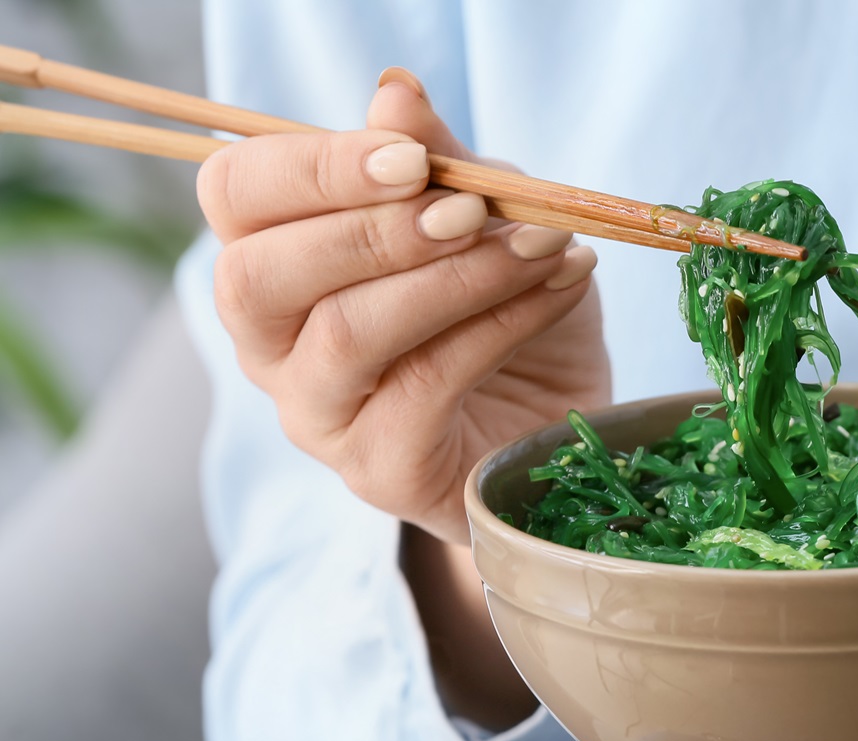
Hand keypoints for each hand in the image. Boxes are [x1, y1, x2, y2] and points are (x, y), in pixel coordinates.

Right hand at [199, 69, 610, 545]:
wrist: (561, 420)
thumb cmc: (505, 309)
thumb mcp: (483, 217)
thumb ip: (433, 160)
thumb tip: (394, 94)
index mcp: (271, 260)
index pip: (236, 196)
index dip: (315, 169)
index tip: (413, 160)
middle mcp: (270, 344)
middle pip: (262, 275)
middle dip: (374, 230)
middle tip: (474, 210)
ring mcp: (317, 415)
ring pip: (350, 332)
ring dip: (457, 277)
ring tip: (542, 244)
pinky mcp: (380, 470)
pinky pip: (426, 387)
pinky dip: (502, 326)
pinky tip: (559, 290)